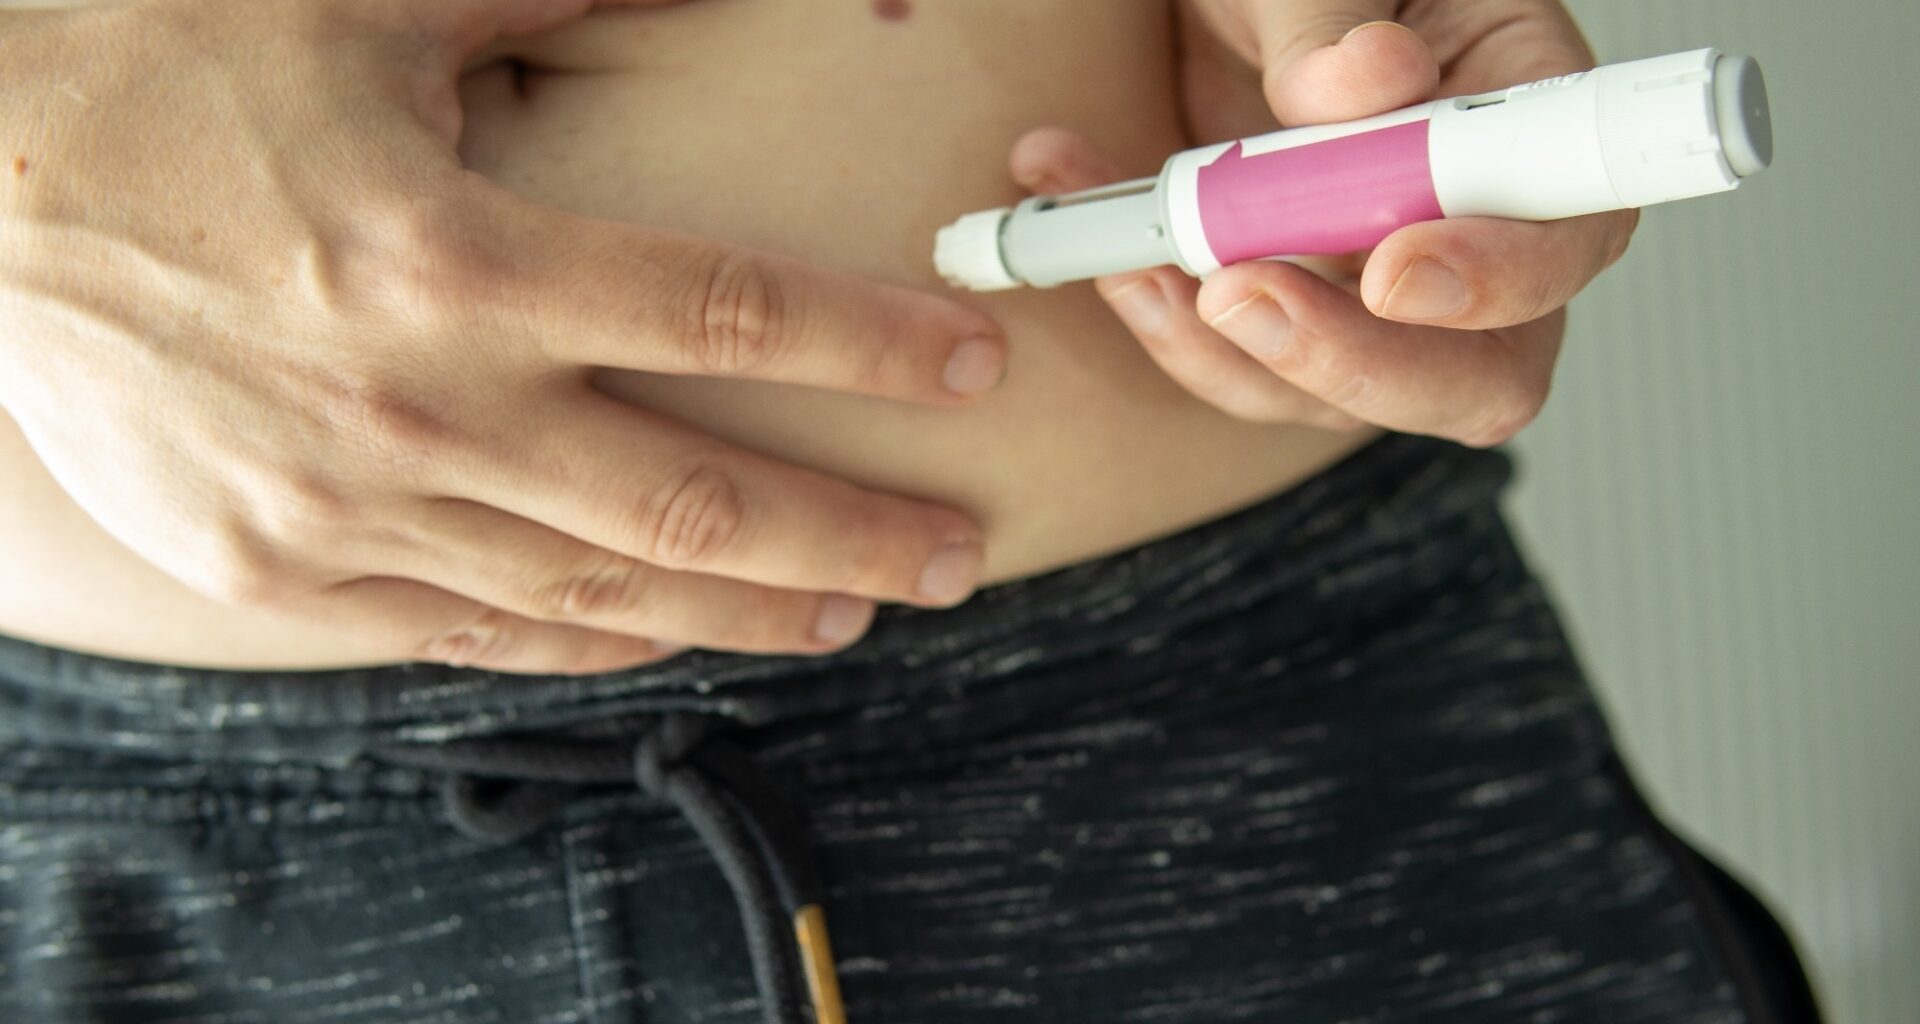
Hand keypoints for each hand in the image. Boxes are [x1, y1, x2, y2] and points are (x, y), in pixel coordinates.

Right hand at [0, 0, 1004, 674]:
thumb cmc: (183, 72)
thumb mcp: (378, 6)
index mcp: (457, 252)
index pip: (726, 311)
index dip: (874, 342)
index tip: (976, 364)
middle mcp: (417, 404)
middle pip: (695, 501)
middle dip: (855, 535)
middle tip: (961, 556)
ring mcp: (346, 507)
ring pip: (601, 589)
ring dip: (751, 608)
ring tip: (856, 609)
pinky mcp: (279, 569)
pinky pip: (476, 628)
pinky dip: (595, 637)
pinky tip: (678, 632)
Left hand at [1010, 0, 1636, 445]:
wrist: (1221, 1)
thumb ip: (1330, 22)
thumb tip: (1366, 85)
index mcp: (1521, 109)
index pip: (1568, 234)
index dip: (1498, 278)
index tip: (1391, 272)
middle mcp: (1471, 224)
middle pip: (1476, 373)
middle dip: (1351, 361)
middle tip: (1235, 294)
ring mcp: (1380, 285)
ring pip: (1344, 397)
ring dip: (1226, 348)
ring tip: (1137, 256)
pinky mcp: (1296, 314)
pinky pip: (1245, 369)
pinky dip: (1167, 326)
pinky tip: (1114, 257)